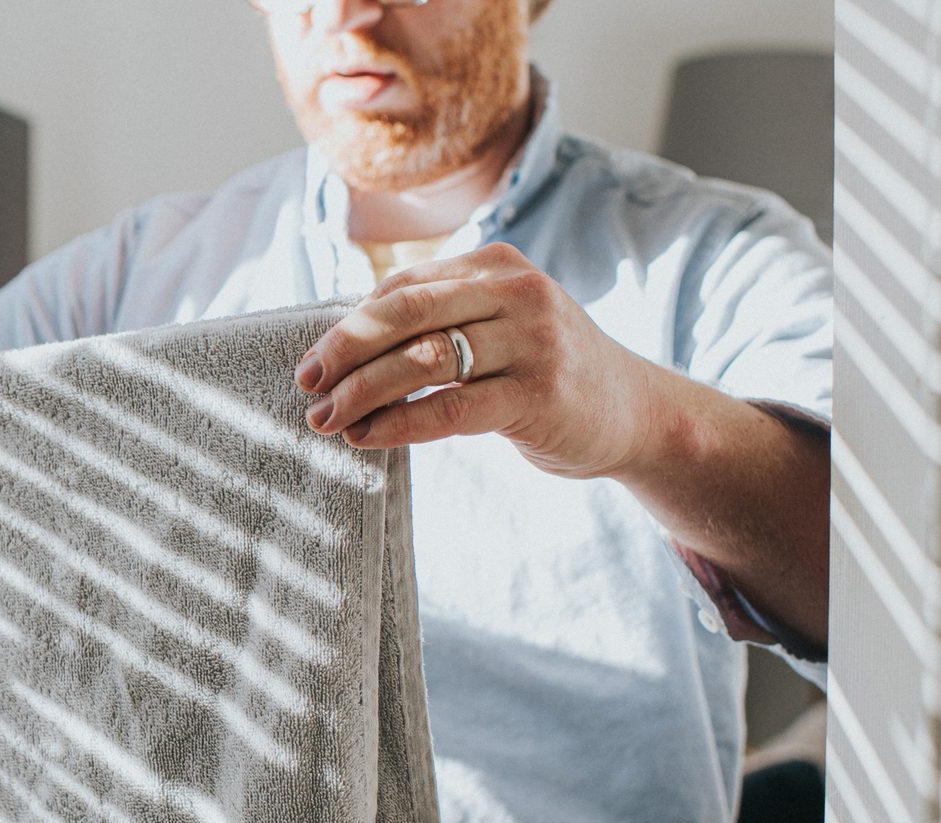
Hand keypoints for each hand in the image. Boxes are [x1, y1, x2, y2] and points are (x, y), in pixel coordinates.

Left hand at [294, 242, 657, 479]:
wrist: (635, 412)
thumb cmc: (543, 371)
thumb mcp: (498, 326)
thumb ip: (439, 321)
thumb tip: (342, 342)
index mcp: (497, 266)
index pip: (402, 289)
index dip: (347, 326)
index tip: (310, 363)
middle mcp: (517, 293)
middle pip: (406, 314)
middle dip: (345, 352)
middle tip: (305, 385)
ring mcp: (533, 341)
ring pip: (423, 361)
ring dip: (362, 393)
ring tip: (325, 420)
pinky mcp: (539, 395)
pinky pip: (451, 408)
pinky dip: (400, 424)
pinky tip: (366, 438)